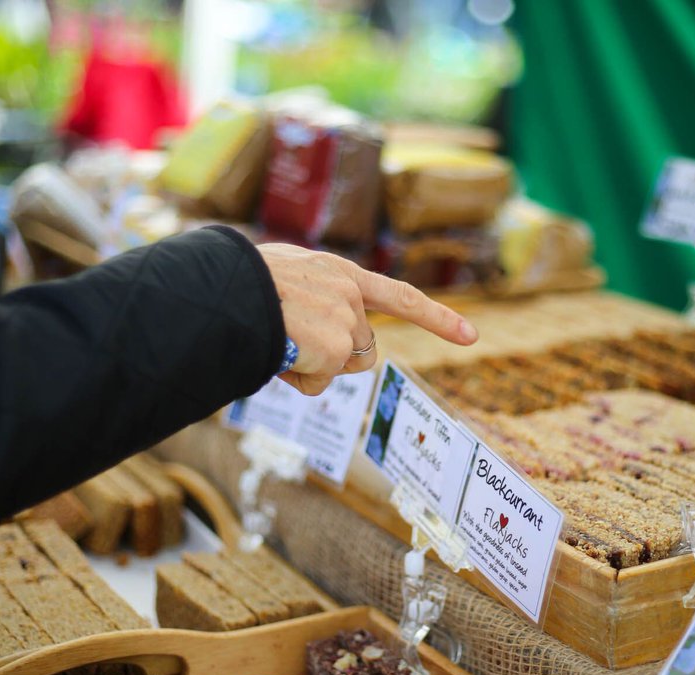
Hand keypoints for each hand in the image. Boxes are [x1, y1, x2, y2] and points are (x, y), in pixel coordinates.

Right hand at [258, 243, 478, 394]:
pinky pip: (317, 382)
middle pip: (361, 349)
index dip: (436, 318)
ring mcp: (345, 320)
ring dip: (311, 366)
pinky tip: (277, 353)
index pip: (398, 296)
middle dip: (332, 356)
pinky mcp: (335, 346)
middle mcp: (350, 294)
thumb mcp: (284, 275)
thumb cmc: (237, 283)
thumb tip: (310, 334)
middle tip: (288, 338)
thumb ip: (311, 294)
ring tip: (278, 339)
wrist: (223, 288)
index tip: (471, 336)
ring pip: (340, 367)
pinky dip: (296, 377)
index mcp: (339, 273)